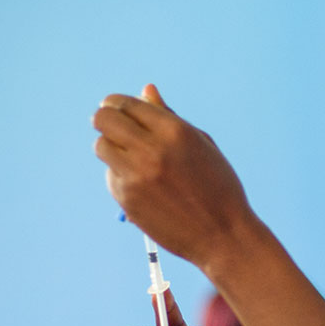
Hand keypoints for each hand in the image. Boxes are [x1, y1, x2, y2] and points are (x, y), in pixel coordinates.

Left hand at [93, 84, 249, 266]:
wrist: (222, 235)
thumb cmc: (217, 186)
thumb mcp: (200, 144)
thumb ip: (169, 117)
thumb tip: (146, 90)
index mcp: (175, 131)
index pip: (126, 104)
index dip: (117, 104)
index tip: (119, 110)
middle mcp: (152, 150)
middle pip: (104, 119)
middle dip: (106, 118)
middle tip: (114, 127)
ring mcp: (136, 176)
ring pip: (101, 146)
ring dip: (111, 147)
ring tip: (132, 157)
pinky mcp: (127, 198)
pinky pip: (111, 175)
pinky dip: (122, 176)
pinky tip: (146, 186)